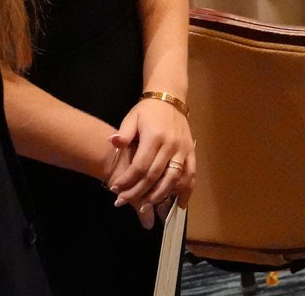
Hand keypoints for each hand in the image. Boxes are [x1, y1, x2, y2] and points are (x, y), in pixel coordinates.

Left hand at [108, 96, 196, 224]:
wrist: (170, 98)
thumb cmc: (148, 111)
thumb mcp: (132, 117)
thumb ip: (124, 133)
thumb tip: (112, 142)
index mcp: (154, 137)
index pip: (140, 166)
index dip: (127, 180)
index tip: (115, 189)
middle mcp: (170, 145)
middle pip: (154, 176)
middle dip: (137, 192)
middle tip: (122, 201)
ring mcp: (183, 150)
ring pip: (173, 179)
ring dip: (159, 195)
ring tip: (145, 206)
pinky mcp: (191, 152)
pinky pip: (190, 174)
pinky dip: (186, 190)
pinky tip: (179, 203)